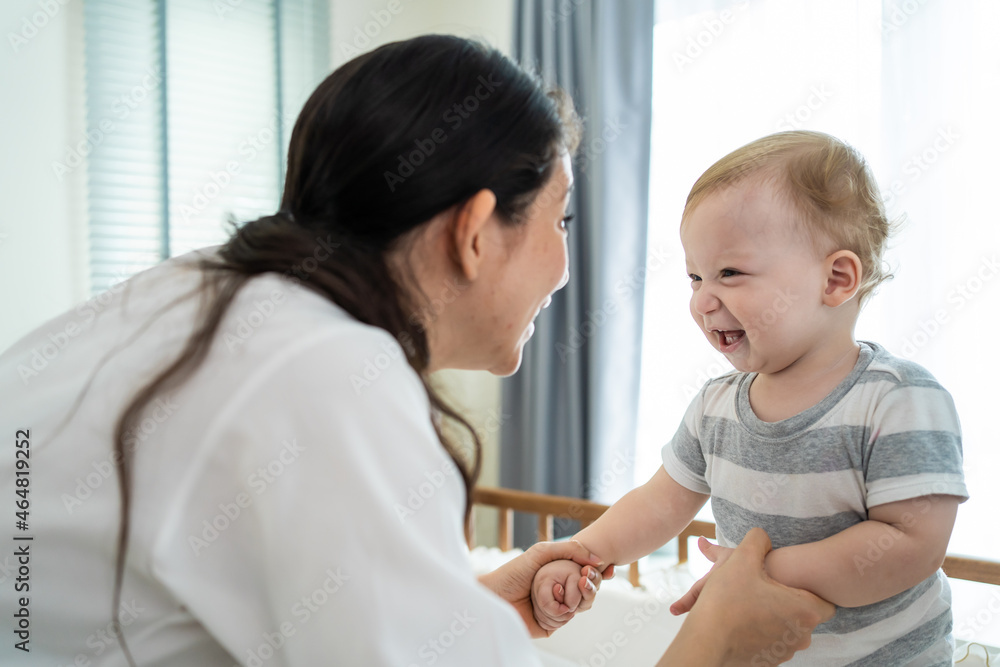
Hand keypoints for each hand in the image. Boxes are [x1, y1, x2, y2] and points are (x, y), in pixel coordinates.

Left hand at [478, 540, 613, 637]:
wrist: (493, 597)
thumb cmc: (513, 573)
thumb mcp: (542, 552)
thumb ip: (570, 549)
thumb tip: (596, 559)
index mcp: (558, 573)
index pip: (586, 573)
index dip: (599, 572)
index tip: (608, 569)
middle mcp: (560, 591)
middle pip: (588, 590)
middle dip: (592, 584)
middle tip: (588, 577)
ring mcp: (556, 607)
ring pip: (581, 605)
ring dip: (578, 596)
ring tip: (567, 587)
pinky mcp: (550, 624)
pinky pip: (566, 618)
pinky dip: (563, 610)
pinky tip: (555, 601)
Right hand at [658, 528, 834, 665]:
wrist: (705, 640)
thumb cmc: (727, 601)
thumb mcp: (741, 559)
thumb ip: (757, 540)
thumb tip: (762, 536)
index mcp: (804, 611)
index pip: (827, 601)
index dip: (809, 588)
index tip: (787, 582)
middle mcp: (801, 636)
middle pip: (804, 614)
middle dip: (787, 601)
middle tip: (763, 589)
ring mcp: (785, 653)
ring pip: (788, 629)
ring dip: (774, 617)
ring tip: (749, 604)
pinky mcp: (768, 662)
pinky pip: (772, 642)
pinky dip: (761, 632)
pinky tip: (741, 621)